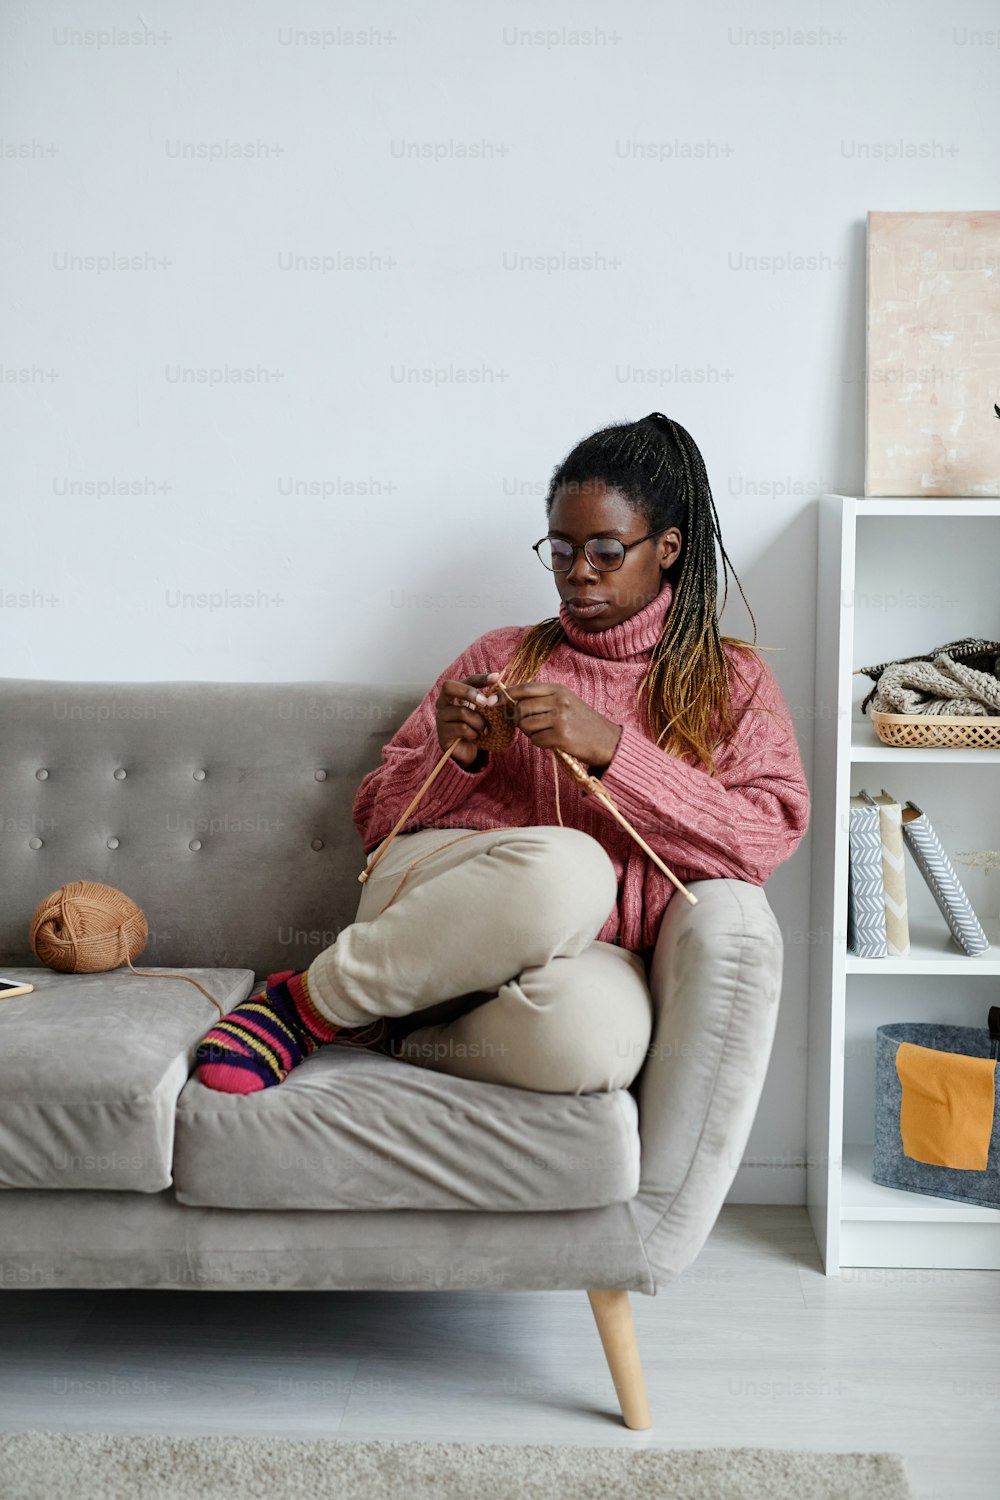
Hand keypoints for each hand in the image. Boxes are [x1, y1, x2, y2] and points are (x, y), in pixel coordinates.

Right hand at [434, 672, 501, 766]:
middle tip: (485, 703)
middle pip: (449, 687)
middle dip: (469, 692)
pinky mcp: (442, 732)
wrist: (464, 750)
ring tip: (484, 729)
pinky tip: (476, 736)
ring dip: (478, 721)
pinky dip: (473, 733)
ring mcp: (441, 716)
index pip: (467, 680)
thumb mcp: (481, 712)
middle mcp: (444, 701)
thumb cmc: (474, 726)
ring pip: (461, 712)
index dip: (481, 678)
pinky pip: (462, 728)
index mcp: (455, 693)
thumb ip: (487, 701)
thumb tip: (503, 689)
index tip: (497, 678)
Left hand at [500, 681, 621, 768]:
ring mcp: (559, 717)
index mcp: (558, 689)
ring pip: (526, 724)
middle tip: (531, 726)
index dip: (505, 695)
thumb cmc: (585, 724)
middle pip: (520, 708)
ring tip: (547, 734)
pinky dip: (541, 743)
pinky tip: (554, 743)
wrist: (609, 741)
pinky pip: (536, 740)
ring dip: (531, 733)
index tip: (492, 701)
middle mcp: (558, 700)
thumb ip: (543, 699)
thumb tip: (511, 702)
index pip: (524, 688)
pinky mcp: (560, 735)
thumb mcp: (567, 702)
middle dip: (519, 720)